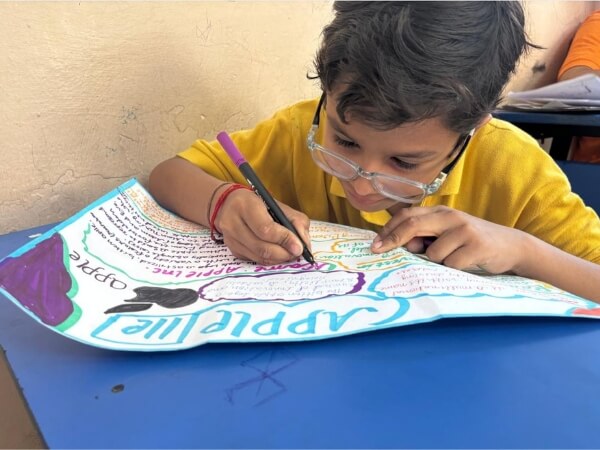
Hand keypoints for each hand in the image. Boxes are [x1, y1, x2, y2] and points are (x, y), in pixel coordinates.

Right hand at [214, 188, 310, 264]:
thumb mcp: (278, 205)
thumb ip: (296, 221)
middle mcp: (233, 222)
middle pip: (262, 247)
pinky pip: (255, 259)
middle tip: (297, 253)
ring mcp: (230, 238)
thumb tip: (304, 244)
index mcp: (245, 205)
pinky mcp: (232, 250)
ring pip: (259, 256)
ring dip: (279, 258)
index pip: (265, 228)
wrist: (228, 204)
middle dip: (284, 253)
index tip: (298, 247)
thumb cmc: (258, 203)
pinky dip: (270, 260)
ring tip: (290, 254)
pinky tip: (278, 254)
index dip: (284, 239)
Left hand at [371, 206, 526, 273]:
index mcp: (440, 212)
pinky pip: (451, 264)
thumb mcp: (446, 234)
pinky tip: (466, 263)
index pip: (408, 216)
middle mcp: (451, 217)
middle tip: (378, 251)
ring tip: (454, 258)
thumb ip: (425, 236)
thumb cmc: (470, 242)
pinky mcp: (477, 246)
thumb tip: (401, 244)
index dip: (388, 230)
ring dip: (436, 262)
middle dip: (393, 240)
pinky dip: (453, 269)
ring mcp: (464, 230)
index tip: (374, 244)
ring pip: (432, 253)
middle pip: (413, 225)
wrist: (510, 246)